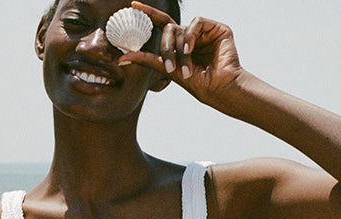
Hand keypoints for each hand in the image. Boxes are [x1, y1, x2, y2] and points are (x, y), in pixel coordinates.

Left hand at [123, 2, 242, 104]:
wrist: (219, 88)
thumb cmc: (198, 84)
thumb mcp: (168, 70)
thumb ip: (147, 60)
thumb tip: (122, 58)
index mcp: (180, 44)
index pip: (161, 25)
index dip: (148, 14)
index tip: (133, 5)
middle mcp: (191, 35)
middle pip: (169, 29)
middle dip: (167, 48)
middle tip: (170, 67)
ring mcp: (204, 31)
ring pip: (181, 28)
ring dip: (180, 50)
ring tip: (185, 68)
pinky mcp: (217, 29)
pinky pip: (196, 22)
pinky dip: (191, 36)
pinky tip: (191, 49)